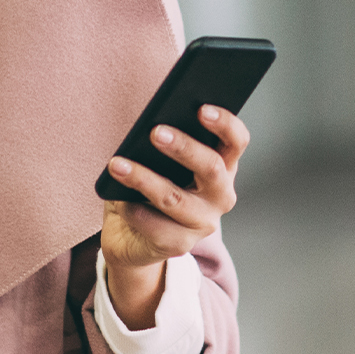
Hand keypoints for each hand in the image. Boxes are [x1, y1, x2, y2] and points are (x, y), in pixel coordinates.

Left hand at [100, 105, 248, 328]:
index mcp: (222, 166)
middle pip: (211, 168)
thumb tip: (152, 128)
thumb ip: (163, 143)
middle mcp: (220, 195)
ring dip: (144, 179)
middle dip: (184, 148)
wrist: (132, 234)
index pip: (236, 141)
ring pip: (176, 198)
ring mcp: (203, 223)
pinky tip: (121, 202)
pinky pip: (157, 228)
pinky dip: (136, 212)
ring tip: (117, 164)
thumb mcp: (159, 160)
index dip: (224, 124)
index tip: (201, 109)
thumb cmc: (149, 185)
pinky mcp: (180, 244)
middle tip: (156, 132)